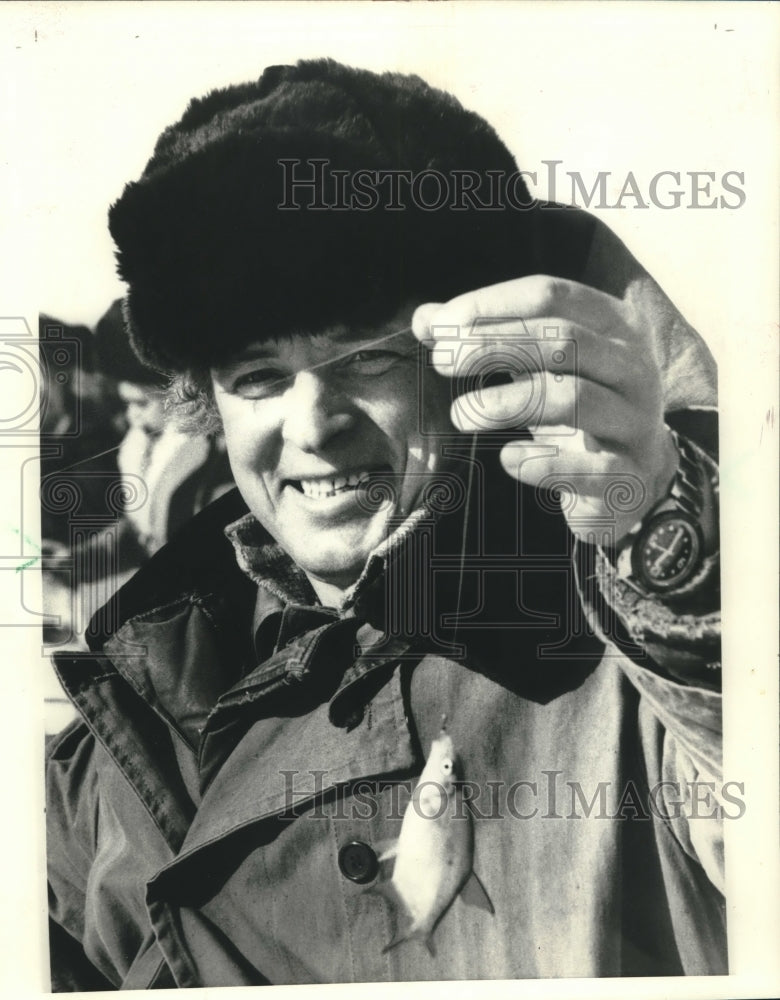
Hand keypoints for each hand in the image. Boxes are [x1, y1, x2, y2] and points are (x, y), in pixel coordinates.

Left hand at [412, 275, 678, 542]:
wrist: (632, 478)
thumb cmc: (576, 409)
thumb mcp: (534, 366)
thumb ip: (484, 338)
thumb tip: (425, 318)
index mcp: (613, 325)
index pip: (551, 296)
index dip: (491, 306)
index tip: (439, 327)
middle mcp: (634, 366)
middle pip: (564, 341)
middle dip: (494, 346)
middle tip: (442, 362)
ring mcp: (637, 421)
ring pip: (574, 398)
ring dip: (509, 403)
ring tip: (461, 415)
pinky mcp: (632, 474)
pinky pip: (591, 468)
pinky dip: (545, 464)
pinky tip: (507, 459)